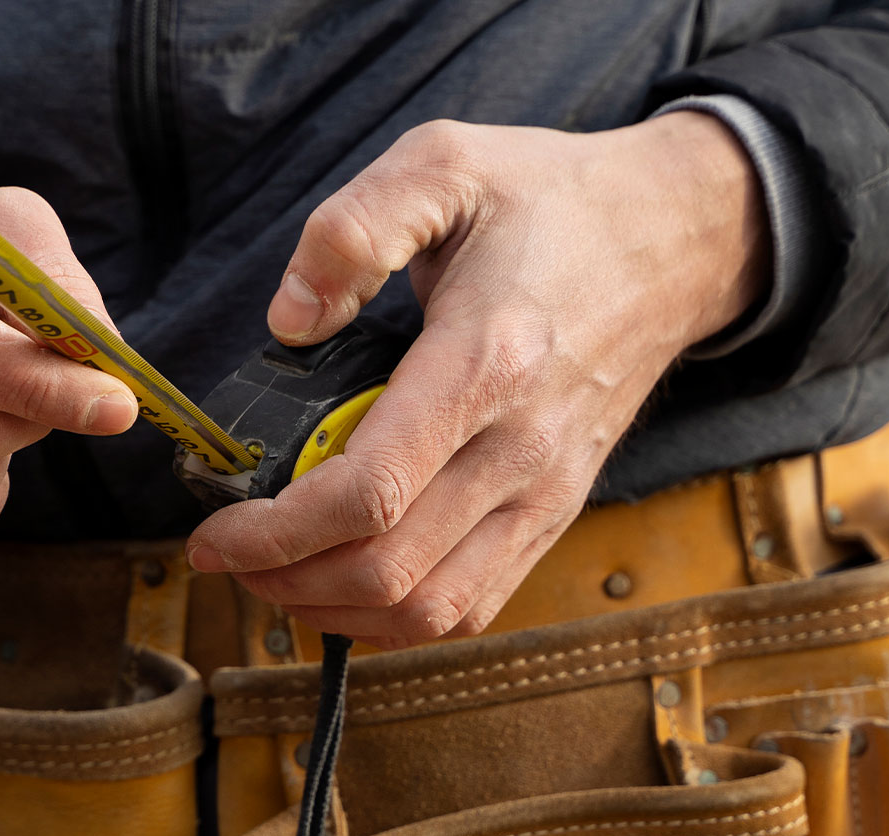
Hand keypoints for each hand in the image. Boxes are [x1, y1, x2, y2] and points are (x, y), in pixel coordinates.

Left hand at [186, 112, 768, 646]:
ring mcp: (548, 491)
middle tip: (227, 558)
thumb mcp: (445, 164)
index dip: (274, 533)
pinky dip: (399, 620)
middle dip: (285, 581)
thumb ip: (352, 230)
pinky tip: (346, 587)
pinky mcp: (557, 512)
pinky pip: (475, 605)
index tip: (212, 534)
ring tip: (276, 579)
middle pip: (390, 571)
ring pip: (432, 609)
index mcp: (485, 362)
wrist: (676, 239)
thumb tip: (288, 319)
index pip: (368, 492)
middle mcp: (523, 445)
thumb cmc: (549, 200)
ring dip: (337, 613)